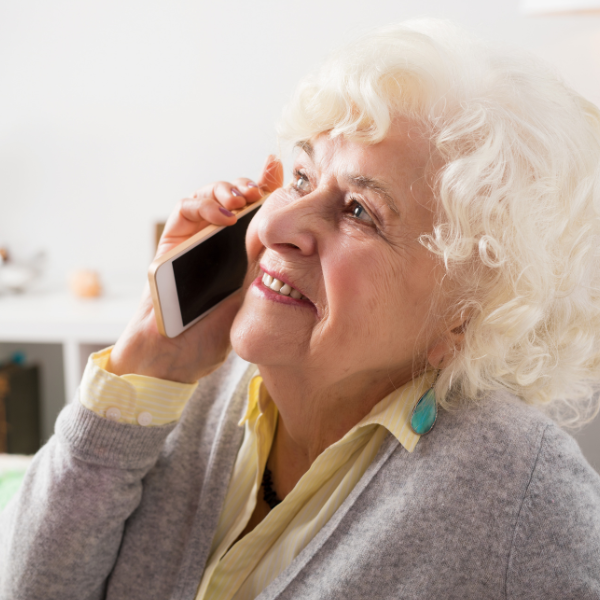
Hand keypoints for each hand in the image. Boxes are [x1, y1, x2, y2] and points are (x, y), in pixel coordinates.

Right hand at [107, 155, 283, 382]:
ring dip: (225, 189)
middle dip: (248, 185)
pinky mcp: (171, 242)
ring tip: (241, 198)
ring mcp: (194, 239)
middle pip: (233, 197)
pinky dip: (203, 204)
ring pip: (208, 196)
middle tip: (259, 190)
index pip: (258, 211)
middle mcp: (220, 241)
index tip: (283, 171)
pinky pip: (185, 210)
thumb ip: (268, 261)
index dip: (270, 187)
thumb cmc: (215, 331)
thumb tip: (294, 230)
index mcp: (244, 251)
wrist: (178, 355)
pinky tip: (222, 214)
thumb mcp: (254, 291)